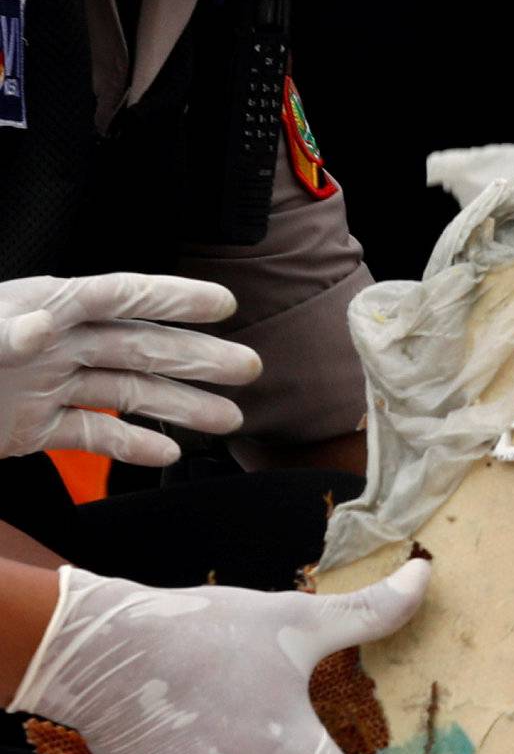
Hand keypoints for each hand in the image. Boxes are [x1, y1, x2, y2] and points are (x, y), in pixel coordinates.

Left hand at [0, 273, 261, 468]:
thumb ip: (1, 333)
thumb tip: (41, 327)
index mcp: (44, 308)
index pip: (121, 297)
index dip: (174, 299)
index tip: (225, 302)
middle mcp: (55, 344)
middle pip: (139, 347)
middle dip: (197, 356)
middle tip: (248, 367)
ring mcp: (49, 386)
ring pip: (127, 394)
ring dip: (180, 406)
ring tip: (228, 420)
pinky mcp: (36, 428)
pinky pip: (92, 436)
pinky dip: (130, 446)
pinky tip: (168, 455)